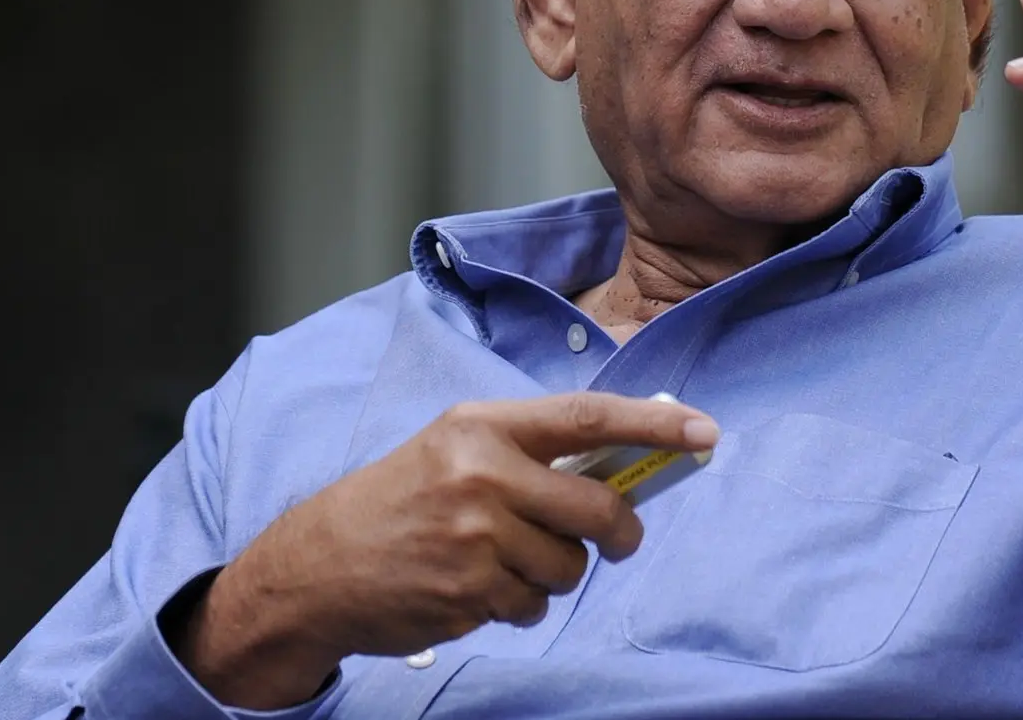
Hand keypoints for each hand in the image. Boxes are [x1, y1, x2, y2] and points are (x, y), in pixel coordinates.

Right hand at [175, 392, 718, 709]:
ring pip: (571, 567)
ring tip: (506, 561)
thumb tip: (628, 463)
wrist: (317, 568)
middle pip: (596, 508)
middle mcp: (482, 477)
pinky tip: (478, 587)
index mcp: (483, 428)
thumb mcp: (458, 450)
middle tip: (621, 539)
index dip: (654, 423)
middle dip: (620, 531)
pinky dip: (522, 603)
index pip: (587, 418)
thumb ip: (534, 452)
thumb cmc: (401, 500)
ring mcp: (475, 539)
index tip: (705, 432)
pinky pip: (536, 606)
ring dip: (556, 573)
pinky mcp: (469, 593)